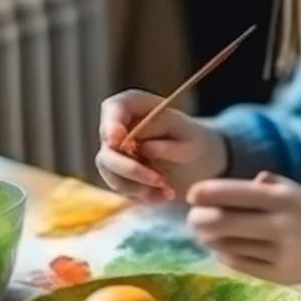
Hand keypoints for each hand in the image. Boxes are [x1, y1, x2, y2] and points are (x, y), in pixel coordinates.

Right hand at [97, 90, 227, 205]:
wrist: (192, 159)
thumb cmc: (191, 140)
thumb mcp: (192, 139)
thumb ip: (169, 142)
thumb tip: (145, 148)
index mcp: (133, 104)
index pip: (114, 108)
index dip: (111, 124)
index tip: (118, 140)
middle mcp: (117, 126)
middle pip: (107, 147)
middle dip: (130, 168)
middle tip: (159, 180)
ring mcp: (113, 151)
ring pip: (110, 171)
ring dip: (139, 186)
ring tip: (169, 191)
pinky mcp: (116, 172)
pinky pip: (121, 187)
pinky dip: (143, 194)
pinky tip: (165, 195)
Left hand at [186, 171, 300, 281]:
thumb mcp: (295, 191)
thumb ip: (260, 186)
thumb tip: (216, 191)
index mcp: (284, 197)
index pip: (233, 192)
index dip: (205, 193)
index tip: (191, 195)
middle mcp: (281, 223)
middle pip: (222, 222)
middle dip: (198, 220)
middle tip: (192, 218)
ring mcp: (281, 252)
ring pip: (227, 245)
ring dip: (209, 239)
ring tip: (205, 233)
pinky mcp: (280, 275)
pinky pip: (239, 264)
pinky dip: (224, 255)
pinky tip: (222, 248)